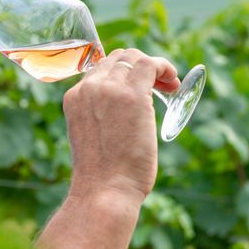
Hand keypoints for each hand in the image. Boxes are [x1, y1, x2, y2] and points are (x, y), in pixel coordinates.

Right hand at [62, 48, 179, 204]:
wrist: (104, 191)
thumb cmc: (103, 176)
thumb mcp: (93, 137)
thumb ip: (103, 117)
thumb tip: (128, 113)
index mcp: (75, 98)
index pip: (101, 69)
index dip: (124, 74)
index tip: (141, 89)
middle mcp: (88, 88)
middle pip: (118, 58)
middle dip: (140, 67)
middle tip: (160, 87)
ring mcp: (109, 89)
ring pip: (134, 57)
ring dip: (154, 67)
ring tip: (169, 85)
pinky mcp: (132, 95)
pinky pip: (150, 65)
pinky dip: (164, 67)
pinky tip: (173, 81)